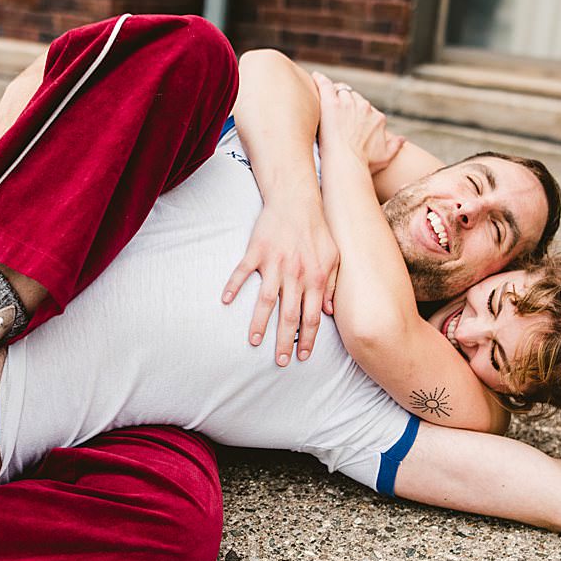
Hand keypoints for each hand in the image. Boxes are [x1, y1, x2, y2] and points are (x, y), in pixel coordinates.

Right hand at [222, 195, 338, 365]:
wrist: (297, 199)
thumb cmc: (317, 230)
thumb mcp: (334, 257)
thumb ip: (333, 285)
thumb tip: (329, 312)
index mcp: (316, 277)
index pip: (313, 316)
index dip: (308, 338)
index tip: (302, 356)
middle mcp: (296, 274)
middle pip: (290, 315)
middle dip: (285, 341)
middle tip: (281, 361)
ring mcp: (275, 263)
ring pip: (266, 300)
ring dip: (260, 323)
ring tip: (254, 342)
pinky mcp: (257, 251)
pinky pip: (243, 272)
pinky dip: (233, 286)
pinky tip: (226, 301)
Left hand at [311, 72, 404, 170]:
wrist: (347, 163)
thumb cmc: (364, 163)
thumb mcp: (385, 157)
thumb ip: (395, 146)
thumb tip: (403, 139)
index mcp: (377, 117)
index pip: (366, 107)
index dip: (357, 110)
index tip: (349, 115)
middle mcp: (365, 107)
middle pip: (354, 97)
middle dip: (346, 100)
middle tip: (335, 107)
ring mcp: (348, 104)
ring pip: (340, 91)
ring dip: (334, 92)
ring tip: (323, 96)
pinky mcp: (331, 103)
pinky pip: (326, 86)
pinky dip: (320, 81)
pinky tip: (315, 77)